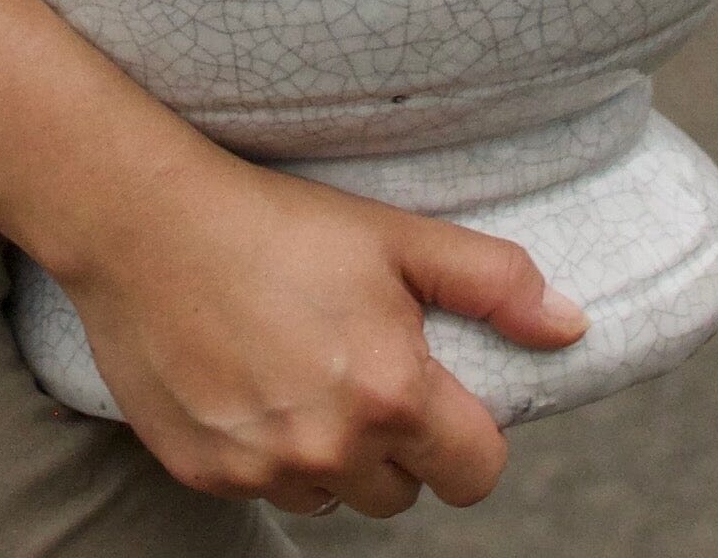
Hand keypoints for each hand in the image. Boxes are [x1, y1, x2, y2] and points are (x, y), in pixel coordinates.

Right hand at [55, 147, 583, 517]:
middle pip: (403, 493)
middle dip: (395, 441)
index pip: (476, 472)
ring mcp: (265, 470)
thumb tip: (573, 326)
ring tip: (299, 367)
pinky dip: (267, 450)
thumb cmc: (277, 221)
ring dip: (331, 454)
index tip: (434, 387)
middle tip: (355, 362)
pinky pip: (266, 488)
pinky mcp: (207, 474)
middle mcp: (332, 450)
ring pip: (334, 497)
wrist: (144, 221)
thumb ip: (493, 283)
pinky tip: (247, 380)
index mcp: (392, 394)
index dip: (466, 434)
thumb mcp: (394, 235)